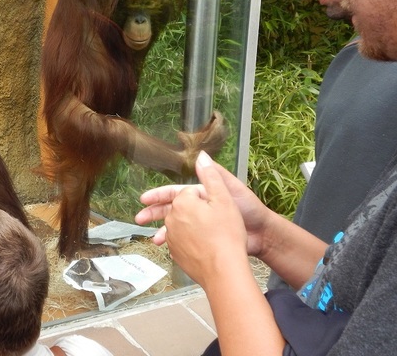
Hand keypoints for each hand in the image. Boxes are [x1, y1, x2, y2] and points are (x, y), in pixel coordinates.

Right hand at [136, 152, 270, 256]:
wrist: (262, 236)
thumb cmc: (249, 211)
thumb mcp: (230, 189)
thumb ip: (213, 175)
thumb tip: (200, 155)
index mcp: (203, 194)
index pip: (176, 193)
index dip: (159, 195)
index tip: (144, 199)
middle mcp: (200, 209)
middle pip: (172, 209)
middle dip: (154, 213)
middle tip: (139, 219)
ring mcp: (202, 226)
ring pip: (176, 226)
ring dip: (162, 230)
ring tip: (153, 238)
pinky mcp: (205, 240)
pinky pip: (184, 240)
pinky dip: (174, 243)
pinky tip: (167, 247)